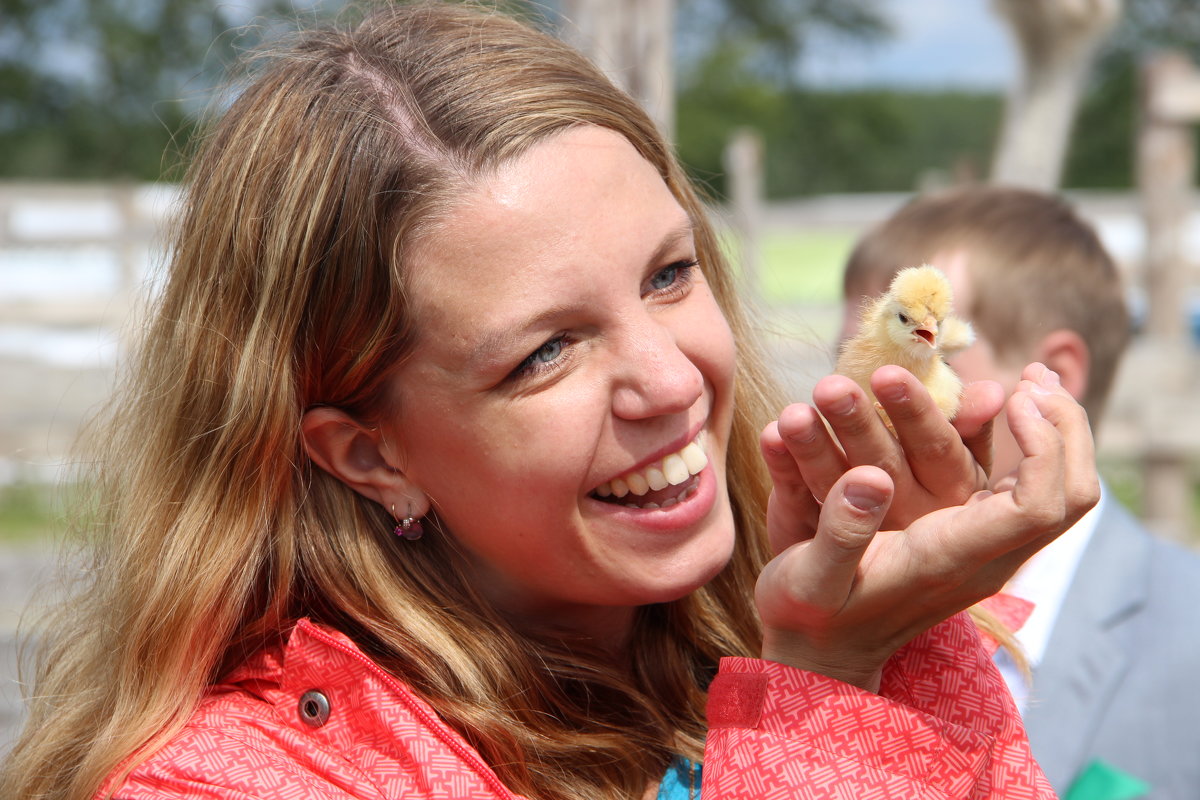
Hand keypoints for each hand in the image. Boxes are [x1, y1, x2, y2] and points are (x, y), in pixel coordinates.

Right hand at [755, 364, 1098, 689]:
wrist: (813, 648)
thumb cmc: (809, 617)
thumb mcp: (812, 580)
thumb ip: (842, 532)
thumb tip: (870, 477)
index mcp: (953, 558)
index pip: (1040, 506)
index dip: (1045, 446)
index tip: (1014, 393)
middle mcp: (973, 545)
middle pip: (1056, 490)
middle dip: (1052, 422)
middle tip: (1034, 372)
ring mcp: (964, 534)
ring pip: (1025, 477)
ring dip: (1022, 420)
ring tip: (1019, 370)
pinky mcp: (946, 521)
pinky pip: (993, 474)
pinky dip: (995, 430)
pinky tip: (982, 393)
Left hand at [759, 365, 1002, 553]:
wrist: (863, 591)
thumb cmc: (921, 495)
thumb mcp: (954, 466)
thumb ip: (968, 430)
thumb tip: (993, 392)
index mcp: (950, 494)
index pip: (936, 450)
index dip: (914, 412)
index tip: (887, 374)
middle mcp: (907, 517)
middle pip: (881, 465)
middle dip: (856, 424)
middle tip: (830, 386)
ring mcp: (856, 532)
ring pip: (832, 485)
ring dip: (812, 446)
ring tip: (792, 415)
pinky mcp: (809, 539)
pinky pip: (794, 500)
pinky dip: (782, 466)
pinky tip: (769, 435)